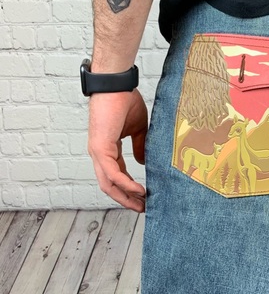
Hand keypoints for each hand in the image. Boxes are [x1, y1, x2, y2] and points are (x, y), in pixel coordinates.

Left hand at [88, 89, 147, 211]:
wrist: (117, 85)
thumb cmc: (125, 101)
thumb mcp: (138, 128)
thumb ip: (140, 146)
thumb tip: (142, 163)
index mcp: (108, 148)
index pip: (117, 175)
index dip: (130, 188)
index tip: (145, 197)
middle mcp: (100, 153)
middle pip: (110, 185)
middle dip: (126, 199)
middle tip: (143, 208)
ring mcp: (98, 152)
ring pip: (108, 183)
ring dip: (125, 197)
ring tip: (142, 204)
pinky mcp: (100, 148)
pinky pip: (113, 173)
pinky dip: (125, 184)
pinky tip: (139, 190)